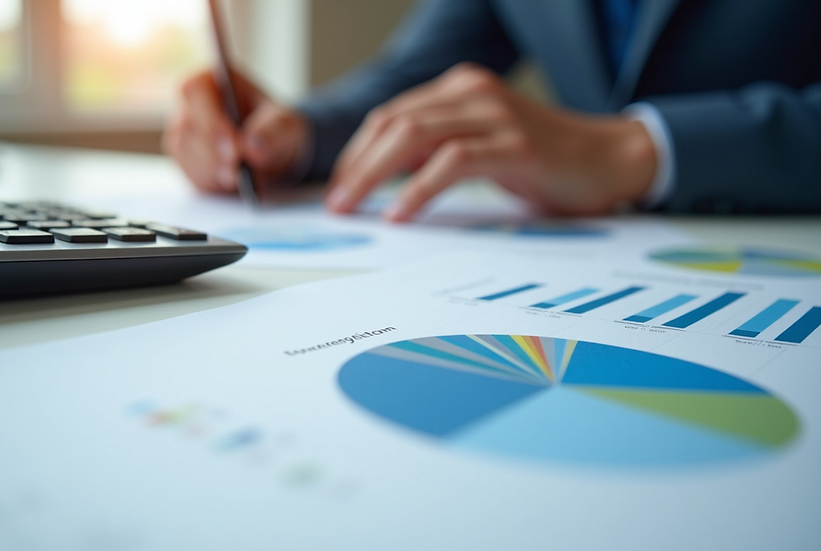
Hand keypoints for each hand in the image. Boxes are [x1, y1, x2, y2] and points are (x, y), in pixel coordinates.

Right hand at [165, 69, 308, 193]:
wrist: (273, 150)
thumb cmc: (276, 127)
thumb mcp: (285, 125)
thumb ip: (273, 132)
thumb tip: (253, 147)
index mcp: (211, 81)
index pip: (194, 92)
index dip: (211, 121)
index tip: (234, 148)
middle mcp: (189, 105)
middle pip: (187, 129)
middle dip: (214, 155)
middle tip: (237, 171)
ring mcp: (182, 133)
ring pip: (187, 156)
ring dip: (215, 171)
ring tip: (239, 177)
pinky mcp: (185, 160)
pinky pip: (192, 176)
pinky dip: (214, 184)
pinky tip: (231, 182)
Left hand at [325, 63, 656, 220]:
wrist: (612, 160)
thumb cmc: (545, 161)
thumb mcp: (480, 148)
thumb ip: (436, 151)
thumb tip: (383, 175)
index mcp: (461, 89)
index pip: (392, 115)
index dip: (358, 151)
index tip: (341, 186)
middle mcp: (473, 93)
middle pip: (394, 123)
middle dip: (357, 165)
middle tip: (336, 202)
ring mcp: (495, 114)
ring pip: (413, 135)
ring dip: (373, 175)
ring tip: (353, 207)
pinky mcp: (515, 144)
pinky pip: (452, 162)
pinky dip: (418, 189)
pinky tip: (399, 213)